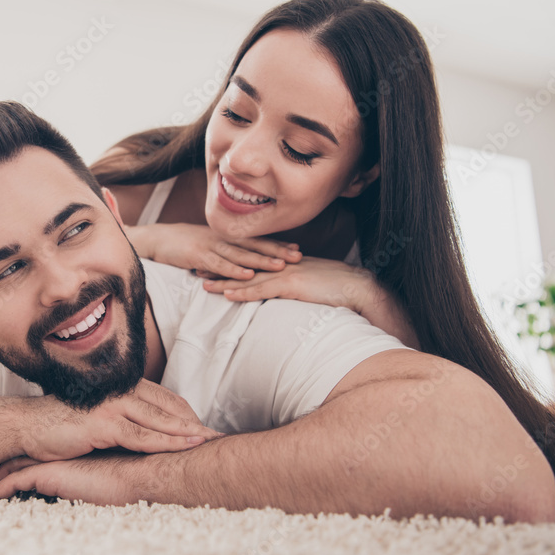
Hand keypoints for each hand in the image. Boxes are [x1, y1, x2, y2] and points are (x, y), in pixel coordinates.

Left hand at [0, 450, 153, 505]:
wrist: (145, 471)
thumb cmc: (141, 472)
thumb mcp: (121, 468)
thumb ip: (110, 469)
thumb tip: (107, 480)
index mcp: (77, 447)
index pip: (43, 451)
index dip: (27, 458)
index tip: (12, 469)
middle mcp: (63, 450)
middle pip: (24, 455)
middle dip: (6, 467)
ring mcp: (55, 459)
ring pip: (15, 466)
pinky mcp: (51, 473)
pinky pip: (15, 482)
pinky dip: (1, 490)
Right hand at [21, 379, 220, 461]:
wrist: (27, 425)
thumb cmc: (59, 421)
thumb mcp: (94, 413)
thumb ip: (117, 413)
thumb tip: (139, 424)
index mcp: (119, 387)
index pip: (163, 397)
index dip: (184, 412)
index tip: (202, 425)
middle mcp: (119, 391)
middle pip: (167, 406)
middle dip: (193, 421)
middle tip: (216, 435)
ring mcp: (112, 406)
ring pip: (159, 420)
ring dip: (186, 432)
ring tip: (208, 441)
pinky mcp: (104, 424)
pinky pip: (141, 436)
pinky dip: (166, 442)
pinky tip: (184, 447)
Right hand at [127, 223, 300, 280]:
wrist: (157, 238)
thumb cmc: (183, 244)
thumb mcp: (208, 245)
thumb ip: (225, 252)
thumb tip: (243, 263)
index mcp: (226, 236)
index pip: (256, 240)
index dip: (277, 244)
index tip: (297, 248)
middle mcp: (222, 238)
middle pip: (254, 245)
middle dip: (277, 251)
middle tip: (298, 256)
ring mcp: (211, 246)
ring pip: (240, 254)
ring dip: (261, 261)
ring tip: (280, 266)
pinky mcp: (198, 256)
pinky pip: (219, 264)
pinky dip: (234, 270)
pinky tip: (247, 275)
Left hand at [202, 255, 373, 310]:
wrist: (358, 287)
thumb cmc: (340, 288)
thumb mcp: (313, 282)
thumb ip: (297, 283)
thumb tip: (286, 290)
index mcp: (286, 262)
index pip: (253, 260)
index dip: (231, 260)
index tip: (212, 260)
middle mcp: (282, 264)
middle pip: (244, 264)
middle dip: (219, 266)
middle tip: (196, 266)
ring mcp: (286, 273)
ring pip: (248, 277)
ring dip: (224, 280)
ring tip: (201, 282)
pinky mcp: (292, 285)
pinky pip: (262, 289)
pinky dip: (243, 292)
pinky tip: (227, 295)